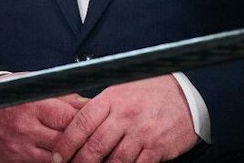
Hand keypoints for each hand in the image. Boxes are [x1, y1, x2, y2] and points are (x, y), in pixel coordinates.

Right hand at [0, 91, 89, 162]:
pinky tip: (65, 158)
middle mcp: (27, 127)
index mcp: (33, 104)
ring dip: (72, 156)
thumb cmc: (10, 100)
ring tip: (84, 153)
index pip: (68, 116)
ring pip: (56, 159)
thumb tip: (89, 104)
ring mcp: (21, 149)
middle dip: (83, 141)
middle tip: (97, 142)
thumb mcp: (32, 89)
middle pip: (65, 139)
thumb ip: (61, 96)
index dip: (87, 121)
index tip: (99, 123)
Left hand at [49, 75, 198, 162]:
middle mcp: (125, 115)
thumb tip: (73, 123)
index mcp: (112, 98)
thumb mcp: (121, 88)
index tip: (57, 156)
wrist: (186, 97)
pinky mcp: (157, 148)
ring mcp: (142, 133)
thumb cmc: (150, 92)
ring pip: (113, 161)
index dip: (66, 143)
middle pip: (94, 146)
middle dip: (78, 162)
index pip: (81, 123)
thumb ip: (100, 107)